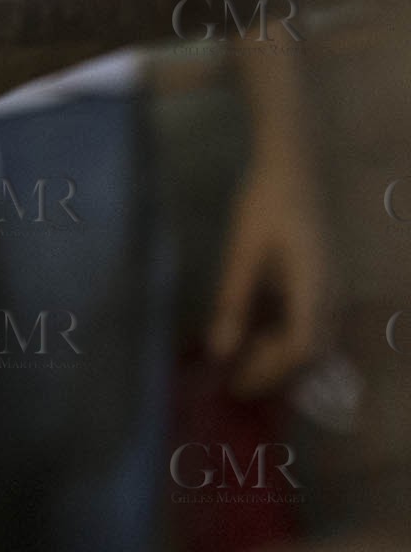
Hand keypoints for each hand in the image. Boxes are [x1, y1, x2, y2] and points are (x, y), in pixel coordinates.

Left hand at [208, 153, 325, 396]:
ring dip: (280, 355)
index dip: (272, 371)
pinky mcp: (322, 280)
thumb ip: (233, 303)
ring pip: (314, 338)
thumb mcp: (241, 254)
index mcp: (316, 286)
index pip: (303, 347)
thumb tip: (220, 352)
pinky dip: (284, 335)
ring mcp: (331, 286)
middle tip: (236, 383)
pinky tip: (254, 334)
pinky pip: (310, 320)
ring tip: (241, 362)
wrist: (292, 167)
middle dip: (276, 371)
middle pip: (313, 349)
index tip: (238, 384)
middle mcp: (332, 292)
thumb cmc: (264, 204)